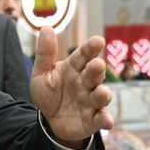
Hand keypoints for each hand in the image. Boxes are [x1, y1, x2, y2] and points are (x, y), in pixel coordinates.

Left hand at [30, 28, 113, 147]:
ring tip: (102, 92)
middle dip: (96, 70)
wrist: (50, 121)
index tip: (98, 41)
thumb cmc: (49, 94)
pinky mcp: (93, 120)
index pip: (83, 55)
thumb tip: (46, 27)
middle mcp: (85, 83)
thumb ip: (45, 54)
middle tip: (97, 65)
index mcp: (74, 68)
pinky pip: (100, 119)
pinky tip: (108, 122)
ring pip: (100, 96)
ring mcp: (91, 101)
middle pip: (93, 74)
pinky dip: (105, 120)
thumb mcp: (41, 74)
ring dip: (103, 94)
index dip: (91, 48)